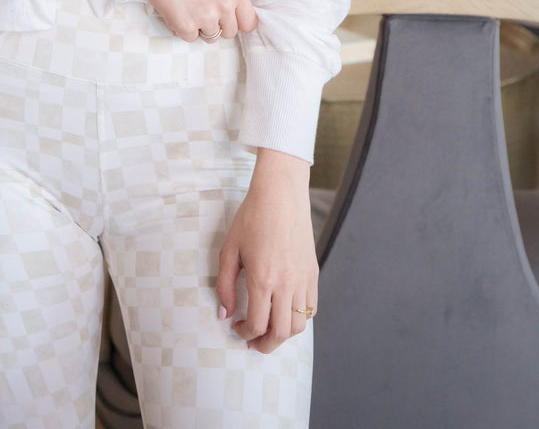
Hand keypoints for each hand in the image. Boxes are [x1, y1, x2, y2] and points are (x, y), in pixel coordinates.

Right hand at [148, 0, 257, 41]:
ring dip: (200, 27)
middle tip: (202, 10)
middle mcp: (224, 6)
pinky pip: (190, 38)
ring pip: (210, 37)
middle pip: (229, 33)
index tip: (228, 19)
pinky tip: (177, 10)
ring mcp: (206, 18)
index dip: (237, 21)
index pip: (249, 23)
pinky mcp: (186, 27)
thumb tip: (237, 10)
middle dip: (217, 25)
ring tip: (188, 7)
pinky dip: (183, 28)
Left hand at [216, 150, 317, 352]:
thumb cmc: (251, 218)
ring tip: (270, 330)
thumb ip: (225, 285)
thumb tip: (225, 314)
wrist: (280, 194)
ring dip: (284, 334)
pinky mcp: (313, 272)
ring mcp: (303, 279)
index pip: (258, 325)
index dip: (245, 334)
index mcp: (263, 279)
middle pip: (281, 333)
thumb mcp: (229, 249)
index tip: (237, 328)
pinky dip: (300, 317)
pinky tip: (285, 310)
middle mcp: (286, 284)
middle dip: (265, 345)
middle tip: (253, 342)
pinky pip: (311, 307)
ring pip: (300, 324)